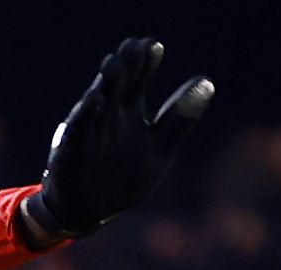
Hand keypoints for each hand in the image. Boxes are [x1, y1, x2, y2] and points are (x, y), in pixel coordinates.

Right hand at [19, 37, 214, 244]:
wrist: (89, 213)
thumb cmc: (122, 178)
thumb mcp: (160, 149)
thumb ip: (180, 118)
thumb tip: (208, 82)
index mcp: (129, 110)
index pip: (139, 77)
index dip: (146, 61)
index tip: (154, 46)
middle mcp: (108, 115)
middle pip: (118, 83)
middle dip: (126, 64)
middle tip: (135, 47)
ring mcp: (89, 132)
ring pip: (96, 102)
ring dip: (105, 83)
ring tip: (114, 64)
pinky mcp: (72, 153)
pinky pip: (78, 132)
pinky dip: (85, 117)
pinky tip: (95, 100)